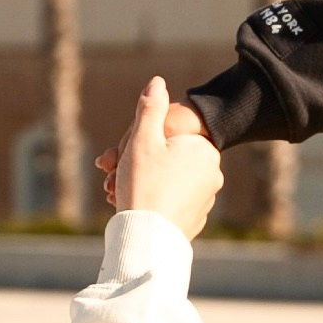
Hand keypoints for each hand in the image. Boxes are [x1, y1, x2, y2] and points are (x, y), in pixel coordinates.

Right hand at [102, 78, 221, 239]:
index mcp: (204, 149)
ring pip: (166, 180)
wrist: (147, 240)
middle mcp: (212, 173)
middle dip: (135, 164)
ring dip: (141, 182)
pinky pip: (171, 201)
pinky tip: (134, 208)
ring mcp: (206, 197)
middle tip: (110, 176)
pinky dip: (152, 201)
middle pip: (167, 158)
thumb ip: (150, 108)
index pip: (168, 134)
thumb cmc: (144, 186)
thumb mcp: (142, 140)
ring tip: (117, 194)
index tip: (120, 156)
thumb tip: (158, 82)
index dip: (138, 142)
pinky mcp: (196, 218)